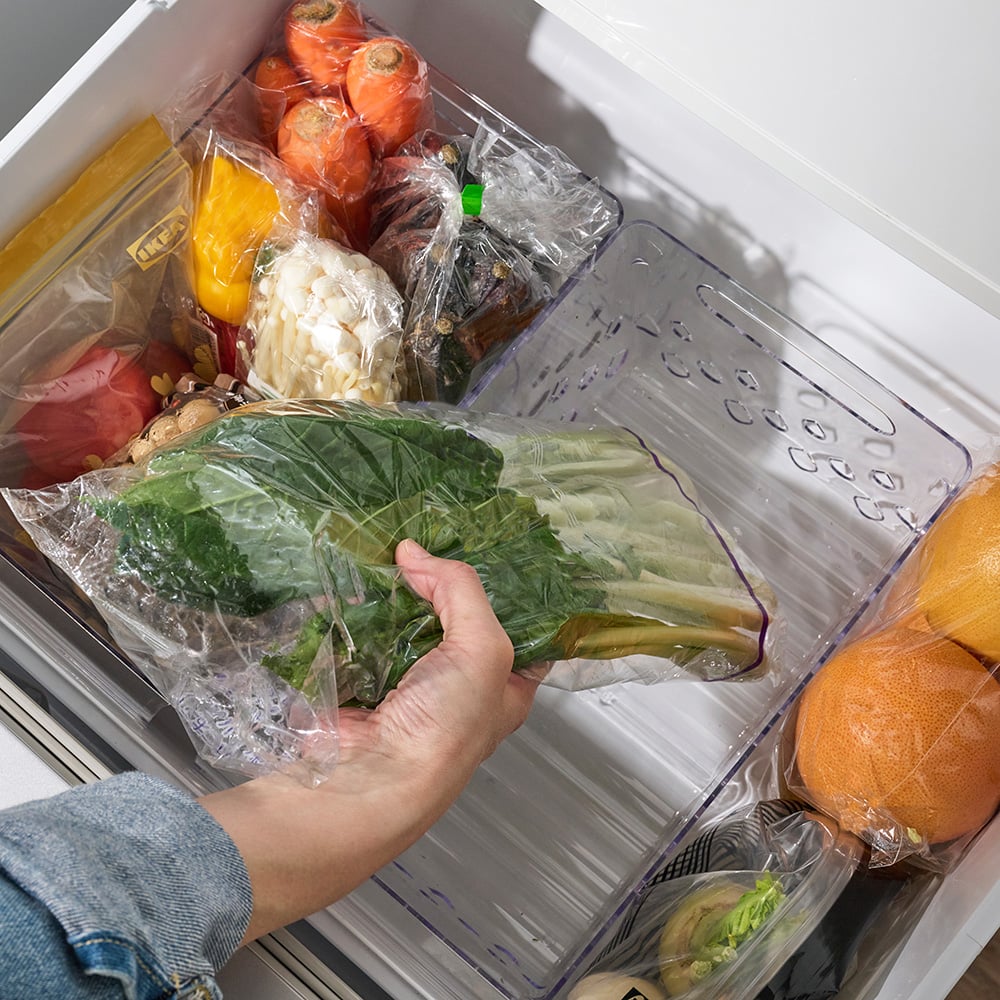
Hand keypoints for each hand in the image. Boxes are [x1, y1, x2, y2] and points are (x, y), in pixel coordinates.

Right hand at [200, 540, 538, 943]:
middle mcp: (460, 686)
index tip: (489, 545)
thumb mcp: (483, 648)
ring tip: (389, 546)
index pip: (518, 629)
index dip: (508, 590)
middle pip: (456, 619)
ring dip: (397, 591)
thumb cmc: (444, 725)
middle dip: (442, 582)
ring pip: (407, 623)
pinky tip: (354, 576)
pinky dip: (357, 609)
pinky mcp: (362, 681)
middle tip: (430, 534)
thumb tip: (415, 553)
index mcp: (505, 685)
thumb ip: (461, 590)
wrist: (365, 778)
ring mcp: (408, 684)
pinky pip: (363, 635)